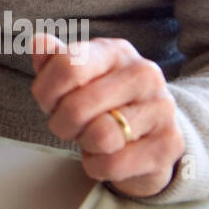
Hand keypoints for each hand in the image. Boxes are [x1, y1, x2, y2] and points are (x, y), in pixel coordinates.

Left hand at [29, 33, 183, 197]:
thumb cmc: (105, 102)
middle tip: (69, 126)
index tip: (49, 102)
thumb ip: (55, 60)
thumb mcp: (78, 77)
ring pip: (100, 136)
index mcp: (115, 51)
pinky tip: (107, 155)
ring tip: (91, 138)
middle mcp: (143, 74)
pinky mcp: (169, 144)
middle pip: (77, 106)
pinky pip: (114, 163)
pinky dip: (99, 166)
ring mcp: (161, 108)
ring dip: (84, 144)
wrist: (150, 134)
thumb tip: (39, 42)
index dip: (46, 92)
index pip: (67, 66)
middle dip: (61, 123)